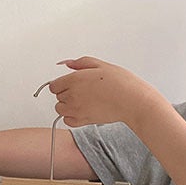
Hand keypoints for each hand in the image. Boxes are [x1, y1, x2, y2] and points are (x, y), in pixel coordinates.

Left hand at [48, 56, 169, 128]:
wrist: (132, 101)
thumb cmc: (121, 83)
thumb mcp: (101, 65)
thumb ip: (80, 63)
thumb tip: (67, 64)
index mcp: (75, 79)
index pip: (53, 85)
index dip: (61, 83)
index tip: (70, 83)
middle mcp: (72, 95)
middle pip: (58, 96)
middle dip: (66, 93)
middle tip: (83, 90)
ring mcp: (76, 109)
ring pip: (60, 109)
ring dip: (67, 105)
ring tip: (83, 101)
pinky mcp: (82, 121)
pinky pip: (67, 121)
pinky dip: (71, 117)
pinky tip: (83, 110)